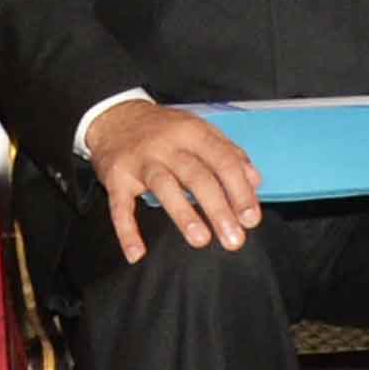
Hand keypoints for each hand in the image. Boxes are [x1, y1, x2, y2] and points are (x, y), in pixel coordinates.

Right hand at [85, 99, 259, 261]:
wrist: (113, 116)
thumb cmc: (163, 130)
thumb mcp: (197, 130)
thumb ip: (228, 153)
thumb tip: (254, 181)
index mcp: (192, 132)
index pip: (222, 160)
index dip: (239, 190)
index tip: (250, 218)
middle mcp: (166, 145)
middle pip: (196, 176)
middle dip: (218, 208)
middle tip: (234, 238)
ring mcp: (140, 161)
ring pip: (163, 186)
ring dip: (183, 213)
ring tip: (200, 239)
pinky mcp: (116, 177)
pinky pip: (120, 206)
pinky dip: (127, 230)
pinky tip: (137, 253)